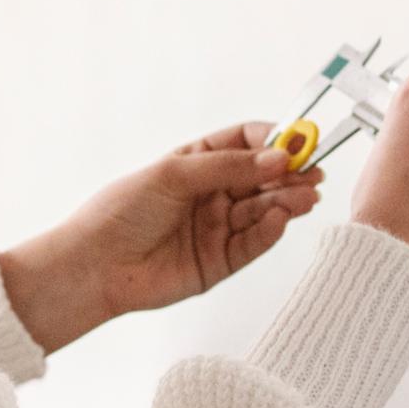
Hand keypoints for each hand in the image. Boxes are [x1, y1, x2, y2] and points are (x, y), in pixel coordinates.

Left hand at [0, 122, 324, 354]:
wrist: (95, 265)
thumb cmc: (121, 212)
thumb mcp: (173, 175)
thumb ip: (228, 167)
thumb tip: (278, 158)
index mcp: (197, 163)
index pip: (246, 143)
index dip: (274, 141)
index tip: (297, 142)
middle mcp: (212, 194)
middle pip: (262, 179)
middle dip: (289, 174)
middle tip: (313, 173)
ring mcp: (218, 228)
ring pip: (263, 210)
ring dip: (287, 201)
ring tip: (307, 197)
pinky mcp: (220, 262)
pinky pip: (253, 243)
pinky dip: (270, 231)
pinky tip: (281, 219)